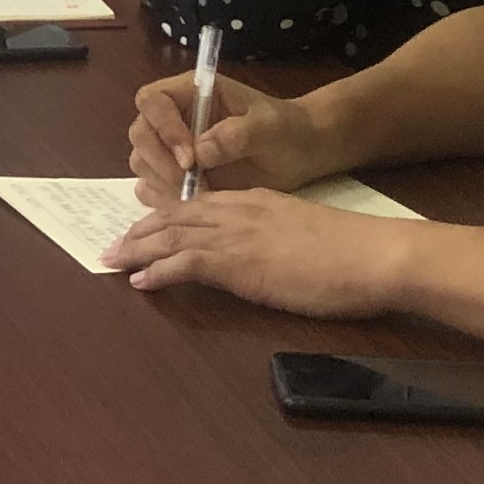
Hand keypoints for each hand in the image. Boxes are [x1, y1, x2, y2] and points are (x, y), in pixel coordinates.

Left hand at [105, 190, 426, 318]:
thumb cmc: (351, 252)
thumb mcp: (304, 234)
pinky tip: (139, 281)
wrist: (372, 255)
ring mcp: (237, 235)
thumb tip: (263, 254)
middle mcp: (238, 211)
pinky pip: (186, 263)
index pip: (198, 205)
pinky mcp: (239, 262)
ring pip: (173, 235)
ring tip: (111, 260)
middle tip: (113, 244)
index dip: (165, 216)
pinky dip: (158, 271)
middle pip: (176, 217)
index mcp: (255, 202)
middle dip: (141, 231)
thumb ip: (276, 236)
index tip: (143, 226)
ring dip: (138, 248)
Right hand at [129, 68, 328, 198]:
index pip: (153, 101)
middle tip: (191, 185)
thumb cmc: (285, 129)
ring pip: (142, 162)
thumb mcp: (269, 126)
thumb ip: (237, 134)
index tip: (190, 158)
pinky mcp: (178, 175)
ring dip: (161, 183)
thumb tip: (201, 152)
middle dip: (160, 162)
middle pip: (141, 133)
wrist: (300, 152)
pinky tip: (189, 205)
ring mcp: (174, 148)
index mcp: (191, 93)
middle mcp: (175, 117)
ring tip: (197, 197)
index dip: (163, 127)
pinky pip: (152, 186)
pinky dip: (163, 198)